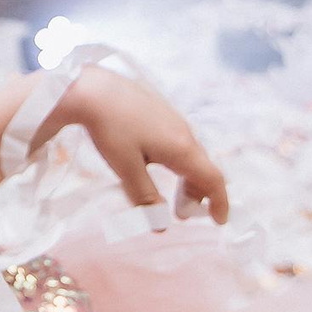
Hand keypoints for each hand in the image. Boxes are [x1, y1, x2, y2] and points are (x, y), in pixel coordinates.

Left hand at [54, 70, 229, 221]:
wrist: (92, 86)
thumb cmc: (109, 127)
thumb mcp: (126, 168)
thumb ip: (145, 196)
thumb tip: (161, 225)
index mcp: (181, 148)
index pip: (212, 179)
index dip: (219, 202)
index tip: (219, 221)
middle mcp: (184, 132)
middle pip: (203, 168)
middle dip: (199, 195)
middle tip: (182, 215)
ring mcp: (173, 120)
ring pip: (190, 155)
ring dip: (187, 179)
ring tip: (170, 196)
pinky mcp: (161, 112)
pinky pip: (180, 144)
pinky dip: (178, 164)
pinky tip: (156, 166)